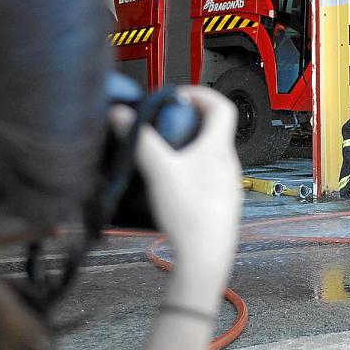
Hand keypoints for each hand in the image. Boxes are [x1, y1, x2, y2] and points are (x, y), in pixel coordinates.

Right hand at [110, 87, 240, 272]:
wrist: (206, 255)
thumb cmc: (189, 212)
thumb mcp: (159, 170)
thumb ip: (139, 140)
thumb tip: (121, 114)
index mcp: (218, 149)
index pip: (222, 107)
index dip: (202, 94)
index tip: (179, 97)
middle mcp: (228, 164)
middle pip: (215, 130)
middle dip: (188, 122)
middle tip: (164, 126)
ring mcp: (228, 184)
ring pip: (211, 155)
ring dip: (189, 148)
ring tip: (164, 156)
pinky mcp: (223, 202)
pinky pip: (209, 176)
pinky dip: (192, 170)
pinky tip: (173, 185)